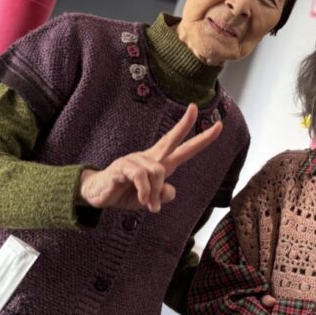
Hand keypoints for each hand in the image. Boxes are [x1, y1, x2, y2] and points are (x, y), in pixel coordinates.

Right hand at [78, 104, 221, 212]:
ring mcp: (135, 160)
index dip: (201, 139)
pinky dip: (145, 192)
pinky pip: (140, 177)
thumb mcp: (147, 200)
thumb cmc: (124, 192)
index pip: (182, 148)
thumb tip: (170, 191)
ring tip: (149, 206)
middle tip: (195, 108)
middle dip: (184, 124)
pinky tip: (143, 201)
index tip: (218, 126)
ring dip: (154, 192)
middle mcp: (149, 157)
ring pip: (157, 171)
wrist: (97, 194)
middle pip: (170, 139)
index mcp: (158, 163)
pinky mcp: (122, 167)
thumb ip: (160, 195)